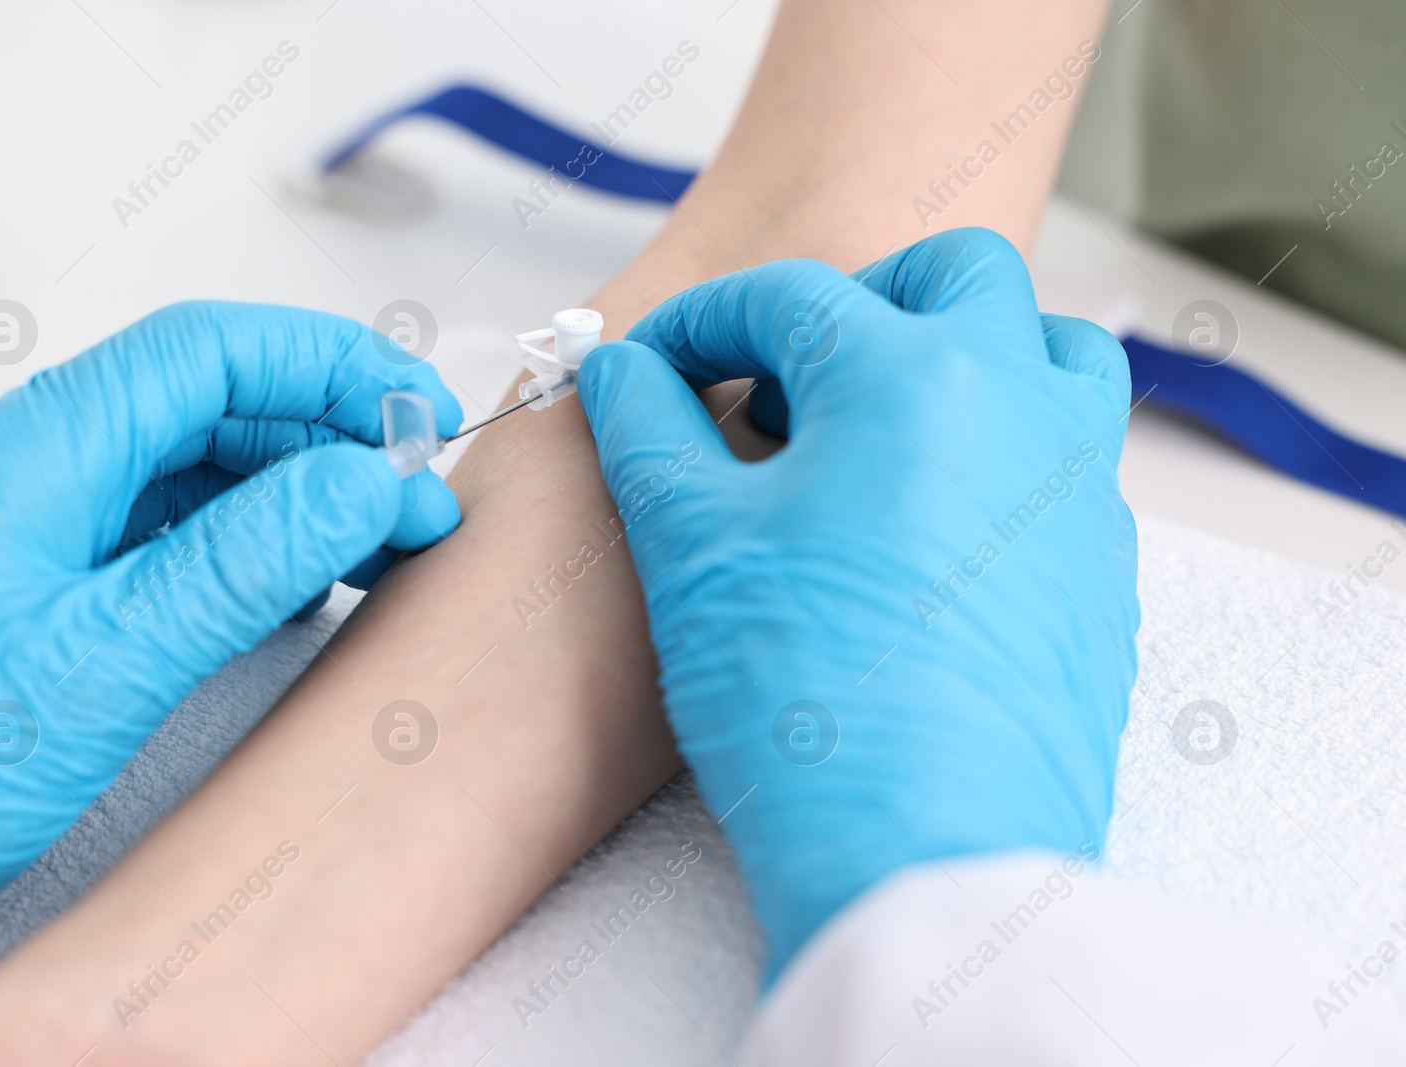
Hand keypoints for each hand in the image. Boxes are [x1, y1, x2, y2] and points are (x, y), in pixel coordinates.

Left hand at [0, 301, 460, 998]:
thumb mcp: (94, 668)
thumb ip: (240, 565)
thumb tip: (361, 483)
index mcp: (28, 454)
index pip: (207, 351)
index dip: (327, 363)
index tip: (416, 411)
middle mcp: (24, 468)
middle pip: (205, 400)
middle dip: (325, 434)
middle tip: (417, 498)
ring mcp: (24, 526)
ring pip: (187, 465)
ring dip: (291, 490)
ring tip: (377, 541)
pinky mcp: (29, 585)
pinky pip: (157, 531)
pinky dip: (240, 544)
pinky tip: (292, 584)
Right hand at [577, 229, 1138, 977]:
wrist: (921, 857)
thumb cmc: (807, 702)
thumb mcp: (689, 547)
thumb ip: (649, 430)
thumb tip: (625, 374)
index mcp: (909, 376)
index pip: (788, 297)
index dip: (701, 324)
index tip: (655, 369)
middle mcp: (1018, 404)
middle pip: (952, 273)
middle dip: (857, 296)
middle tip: (780, 377)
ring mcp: (1076, 485)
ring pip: (1046, 346)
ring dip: (964, 347)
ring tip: (881, 424)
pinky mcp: (1101, 566)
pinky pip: (1069, 452)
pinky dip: (1003, 439)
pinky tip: (931, 520)